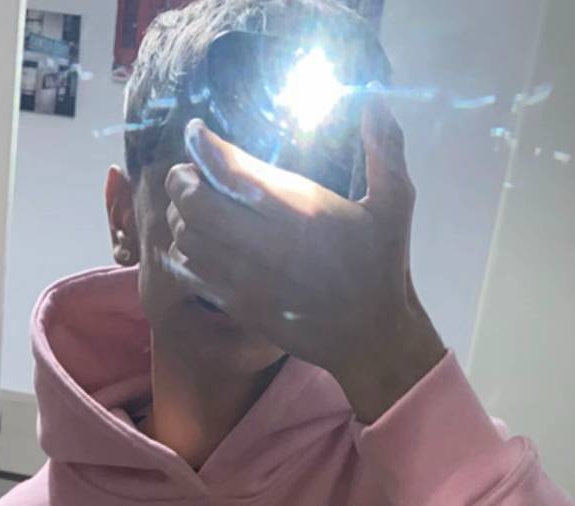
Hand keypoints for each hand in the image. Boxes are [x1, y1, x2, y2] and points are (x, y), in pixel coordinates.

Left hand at [164, 98, 447, 421]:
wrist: (370, 336)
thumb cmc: (381, 265)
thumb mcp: (395, 204)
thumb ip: (385, 150)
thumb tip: (376, 99)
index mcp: (300, 211)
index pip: (232, 171)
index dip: (204, 146)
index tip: (196, 132)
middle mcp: (266, 244)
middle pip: (195, 203)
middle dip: (183, 180)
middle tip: (189, 172)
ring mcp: (246, 279)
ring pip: (187, 237)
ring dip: (180, 216)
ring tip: (192, 205)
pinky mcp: (238, 305)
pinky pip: (191, 274)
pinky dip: (183, 252)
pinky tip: (196, 242)